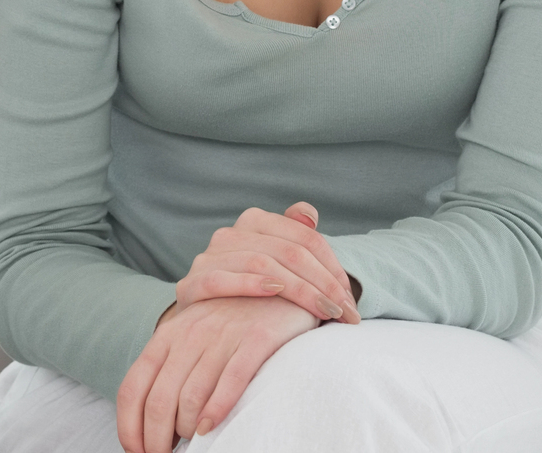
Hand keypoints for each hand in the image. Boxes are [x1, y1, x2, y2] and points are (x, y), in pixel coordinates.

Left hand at [117, 295, 315, 452]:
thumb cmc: (233, 319)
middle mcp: (190, 334)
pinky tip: (210, 428)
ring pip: (191, 397)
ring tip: (192, 446)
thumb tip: (153, 421)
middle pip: (159, 401)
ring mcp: (223, 335)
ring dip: (186, 431)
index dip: (129, 426)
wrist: (281, 284)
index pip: (133, 387)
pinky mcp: (257, 338)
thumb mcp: (194, 336)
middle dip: (156, 440)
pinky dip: (217, 410)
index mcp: (168, 335)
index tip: (137, 450)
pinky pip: (232, 381)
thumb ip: (172, 369)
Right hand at [172, 203, 360, 325]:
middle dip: (324, 284)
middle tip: (346, 314)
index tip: (351, 300)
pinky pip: (221, 279)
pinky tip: (274, 291)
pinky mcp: (190, 285)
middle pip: (289, 252)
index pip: (306, 239)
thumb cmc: (253, 296)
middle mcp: (230, 234)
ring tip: (325, 313)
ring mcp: (207, 258)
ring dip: (300, 290)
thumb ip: (294, 237)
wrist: (205, 326)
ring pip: (262, 263)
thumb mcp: (277, 265)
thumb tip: (310, 215)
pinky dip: (250, 283)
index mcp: (255, 222)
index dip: (334, 268)